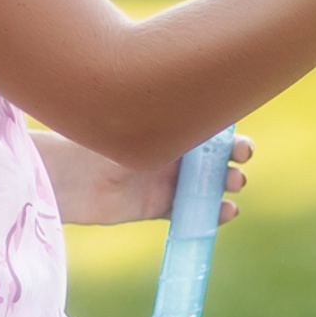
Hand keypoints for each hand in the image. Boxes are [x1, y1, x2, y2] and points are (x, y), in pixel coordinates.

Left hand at [36, 132, 253, 225]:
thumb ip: (176, 120)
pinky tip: (225, 213)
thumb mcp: (143, 125)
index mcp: (169, 125)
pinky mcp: (156, 207)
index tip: (242, 143)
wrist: (73, 176)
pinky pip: (191, 212)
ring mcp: (165, 180)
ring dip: (227, 187)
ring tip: (232, 189)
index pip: (210, 128)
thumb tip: (216, 102)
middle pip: (215, 156)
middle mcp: (171, 151)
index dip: (232, 136)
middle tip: (239, 164)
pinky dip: (211, 214)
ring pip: (207, 186)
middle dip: (234, 160)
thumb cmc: (106, 141)